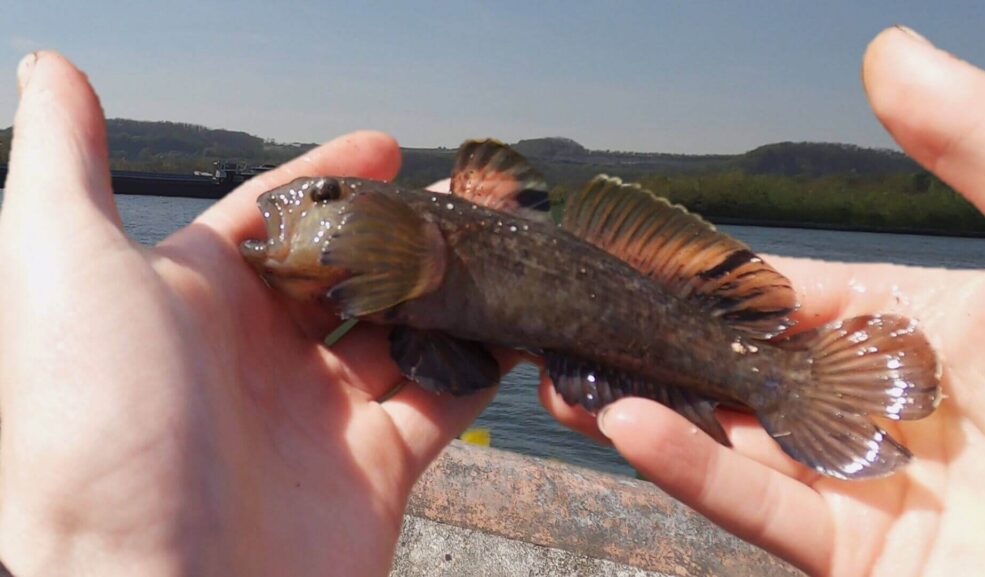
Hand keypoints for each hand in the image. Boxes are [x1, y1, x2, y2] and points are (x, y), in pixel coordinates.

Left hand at [0, 52, 507, 575]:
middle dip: (407, 230)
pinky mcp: (375, 467)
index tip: (389, 147)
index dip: (332, 177)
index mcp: (193, 300)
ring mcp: (321, 411)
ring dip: (453, 285)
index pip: (277, 216)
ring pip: (406, 326)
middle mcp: (259, 353)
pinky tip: (514, 324)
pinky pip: (443, 398)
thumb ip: (65, 164)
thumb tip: (56, 70)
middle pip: (353, 268)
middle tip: (467, 197)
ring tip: (503, 244)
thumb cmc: (94, 432)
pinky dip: (481, 361)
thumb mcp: (59, 268)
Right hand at [544, 28, 984, 576]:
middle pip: (748, 373)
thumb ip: (982, 146)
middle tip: (578, 324)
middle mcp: (888, 407)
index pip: (793, 295)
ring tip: (570, 379)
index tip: (633, 260)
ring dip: (652, 412)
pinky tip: (629, 428)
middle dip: (662, 352)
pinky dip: (693, 472)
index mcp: (926, 326)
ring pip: (739, 445)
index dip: (715, 279)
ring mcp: (874, 490)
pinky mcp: (866, 565)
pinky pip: (766, 512)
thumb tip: (889, 50)